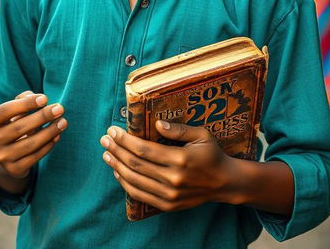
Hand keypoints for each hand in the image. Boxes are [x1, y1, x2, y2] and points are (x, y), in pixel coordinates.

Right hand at [0, 92, 65, 180]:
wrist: (7, 151)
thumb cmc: (14, 121)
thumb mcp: (14, 109)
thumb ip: (24, 99)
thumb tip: (40, 99)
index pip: (6, 110)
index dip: (26, 104)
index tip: (45, 98)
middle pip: (20, 127)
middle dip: (43, 116)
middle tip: (60, 109)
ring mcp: (1, 157)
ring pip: (30, 143)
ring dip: (50, 131)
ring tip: (63, 122)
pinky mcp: (13, 169)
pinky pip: (35, 156)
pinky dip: (48, 145)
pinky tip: (57, 135)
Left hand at [100, 121, 235, 212]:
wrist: (224, 183)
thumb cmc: (212, 154)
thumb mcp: (201, 135)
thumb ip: (179, 129)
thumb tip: (156, 123)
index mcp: (180, 159)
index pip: (144, 150)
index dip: (125, 140)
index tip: (113, 130)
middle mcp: (173, 179)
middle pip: (135, 164)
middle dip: (116, 150)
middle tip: (104, 139)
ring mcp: (170, 195)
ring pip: (135, 181)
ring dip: (117, 166)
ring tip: (106, 154)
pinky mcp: (168, 205)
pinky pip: (141, 195)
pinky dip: (126, 184)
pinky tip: (118, 172)